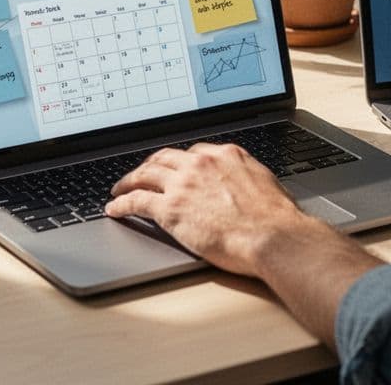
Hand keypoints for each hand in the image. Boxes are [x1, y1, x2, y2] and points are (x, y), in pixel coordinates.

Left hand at [107, 143, 322, 275]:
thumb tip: (244, 185)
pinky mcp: (170, 209)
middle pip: (164, 158)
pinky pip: (136, 201)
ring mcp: (183, 184)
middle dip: (148, 166)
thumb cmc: (276, 219)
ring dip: (128, 181)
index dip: (177, 161)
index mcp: (225, 155)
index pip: (192, 152)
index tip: (171, 167)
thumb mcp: (264, 183)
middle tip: (139, 175)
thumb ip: (246, 178)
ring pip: (145, 175)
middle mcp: (201, 163)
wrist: (272, 237)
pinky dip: (121, 203)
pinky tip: (114, 208)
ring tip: (119, 189)